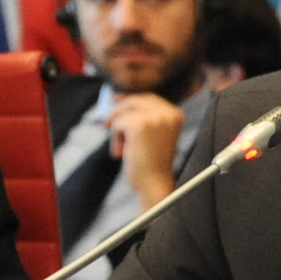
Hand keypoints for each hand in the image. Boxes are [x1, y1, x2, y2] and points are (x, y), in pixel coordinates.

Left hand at [105, 92, 187, 214]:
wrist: (154, 182)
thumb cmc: (151, 162)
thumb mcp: (154, 134)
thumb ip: (144, 116)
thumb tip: (118, 100)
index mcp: (175, 114)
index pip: (149, 98)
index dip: (128, 99)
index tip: (114, 101)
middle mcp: (168, 113)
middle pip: (134, 100)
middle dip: (117, 112)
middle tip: (105, 124)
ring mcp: (155, 118)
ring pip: (123, 113)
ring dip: (117, 130)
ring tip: (122, 148)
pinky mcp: (139, 125)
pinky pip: (117, 123)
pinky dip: (115, 138)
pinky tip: (121, 152)